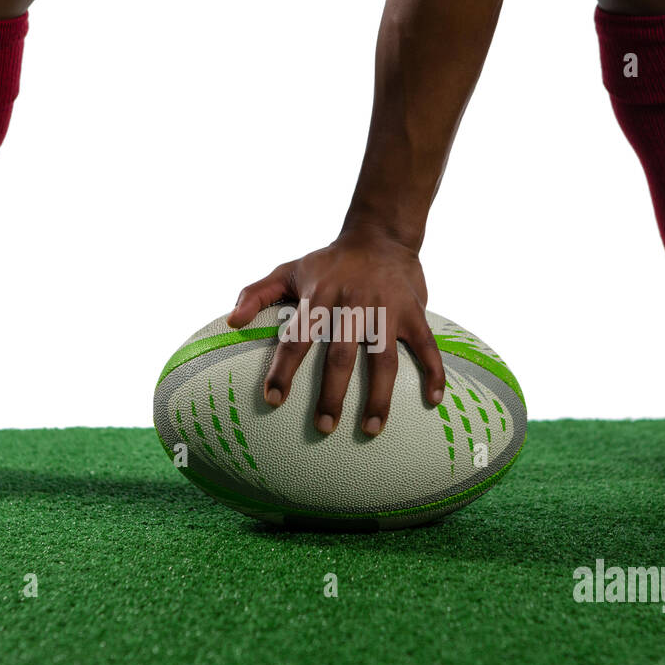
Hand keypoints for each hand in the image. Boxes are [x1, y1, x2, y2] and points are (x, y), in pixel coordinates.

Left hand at [227, 229, 446, 436]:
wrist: (380, 234)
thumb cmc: (328, 262)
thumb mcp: (288, 269)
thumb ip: (256, 293)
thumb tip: (231, 323)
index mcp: (319, 296)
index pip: (297, 338)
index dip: (283, 370)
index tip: (272, 400)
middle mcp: (353, 304)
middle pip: (340, 356)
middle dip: (331, 395)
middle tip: (323, 427)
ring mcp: (387, 309)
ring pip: (384, 359)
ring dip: (380, 397)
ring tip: (372, 429)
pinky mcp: (414, 312)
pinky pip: (427, 346)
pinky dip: (433, 372)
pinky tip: (433, 401)